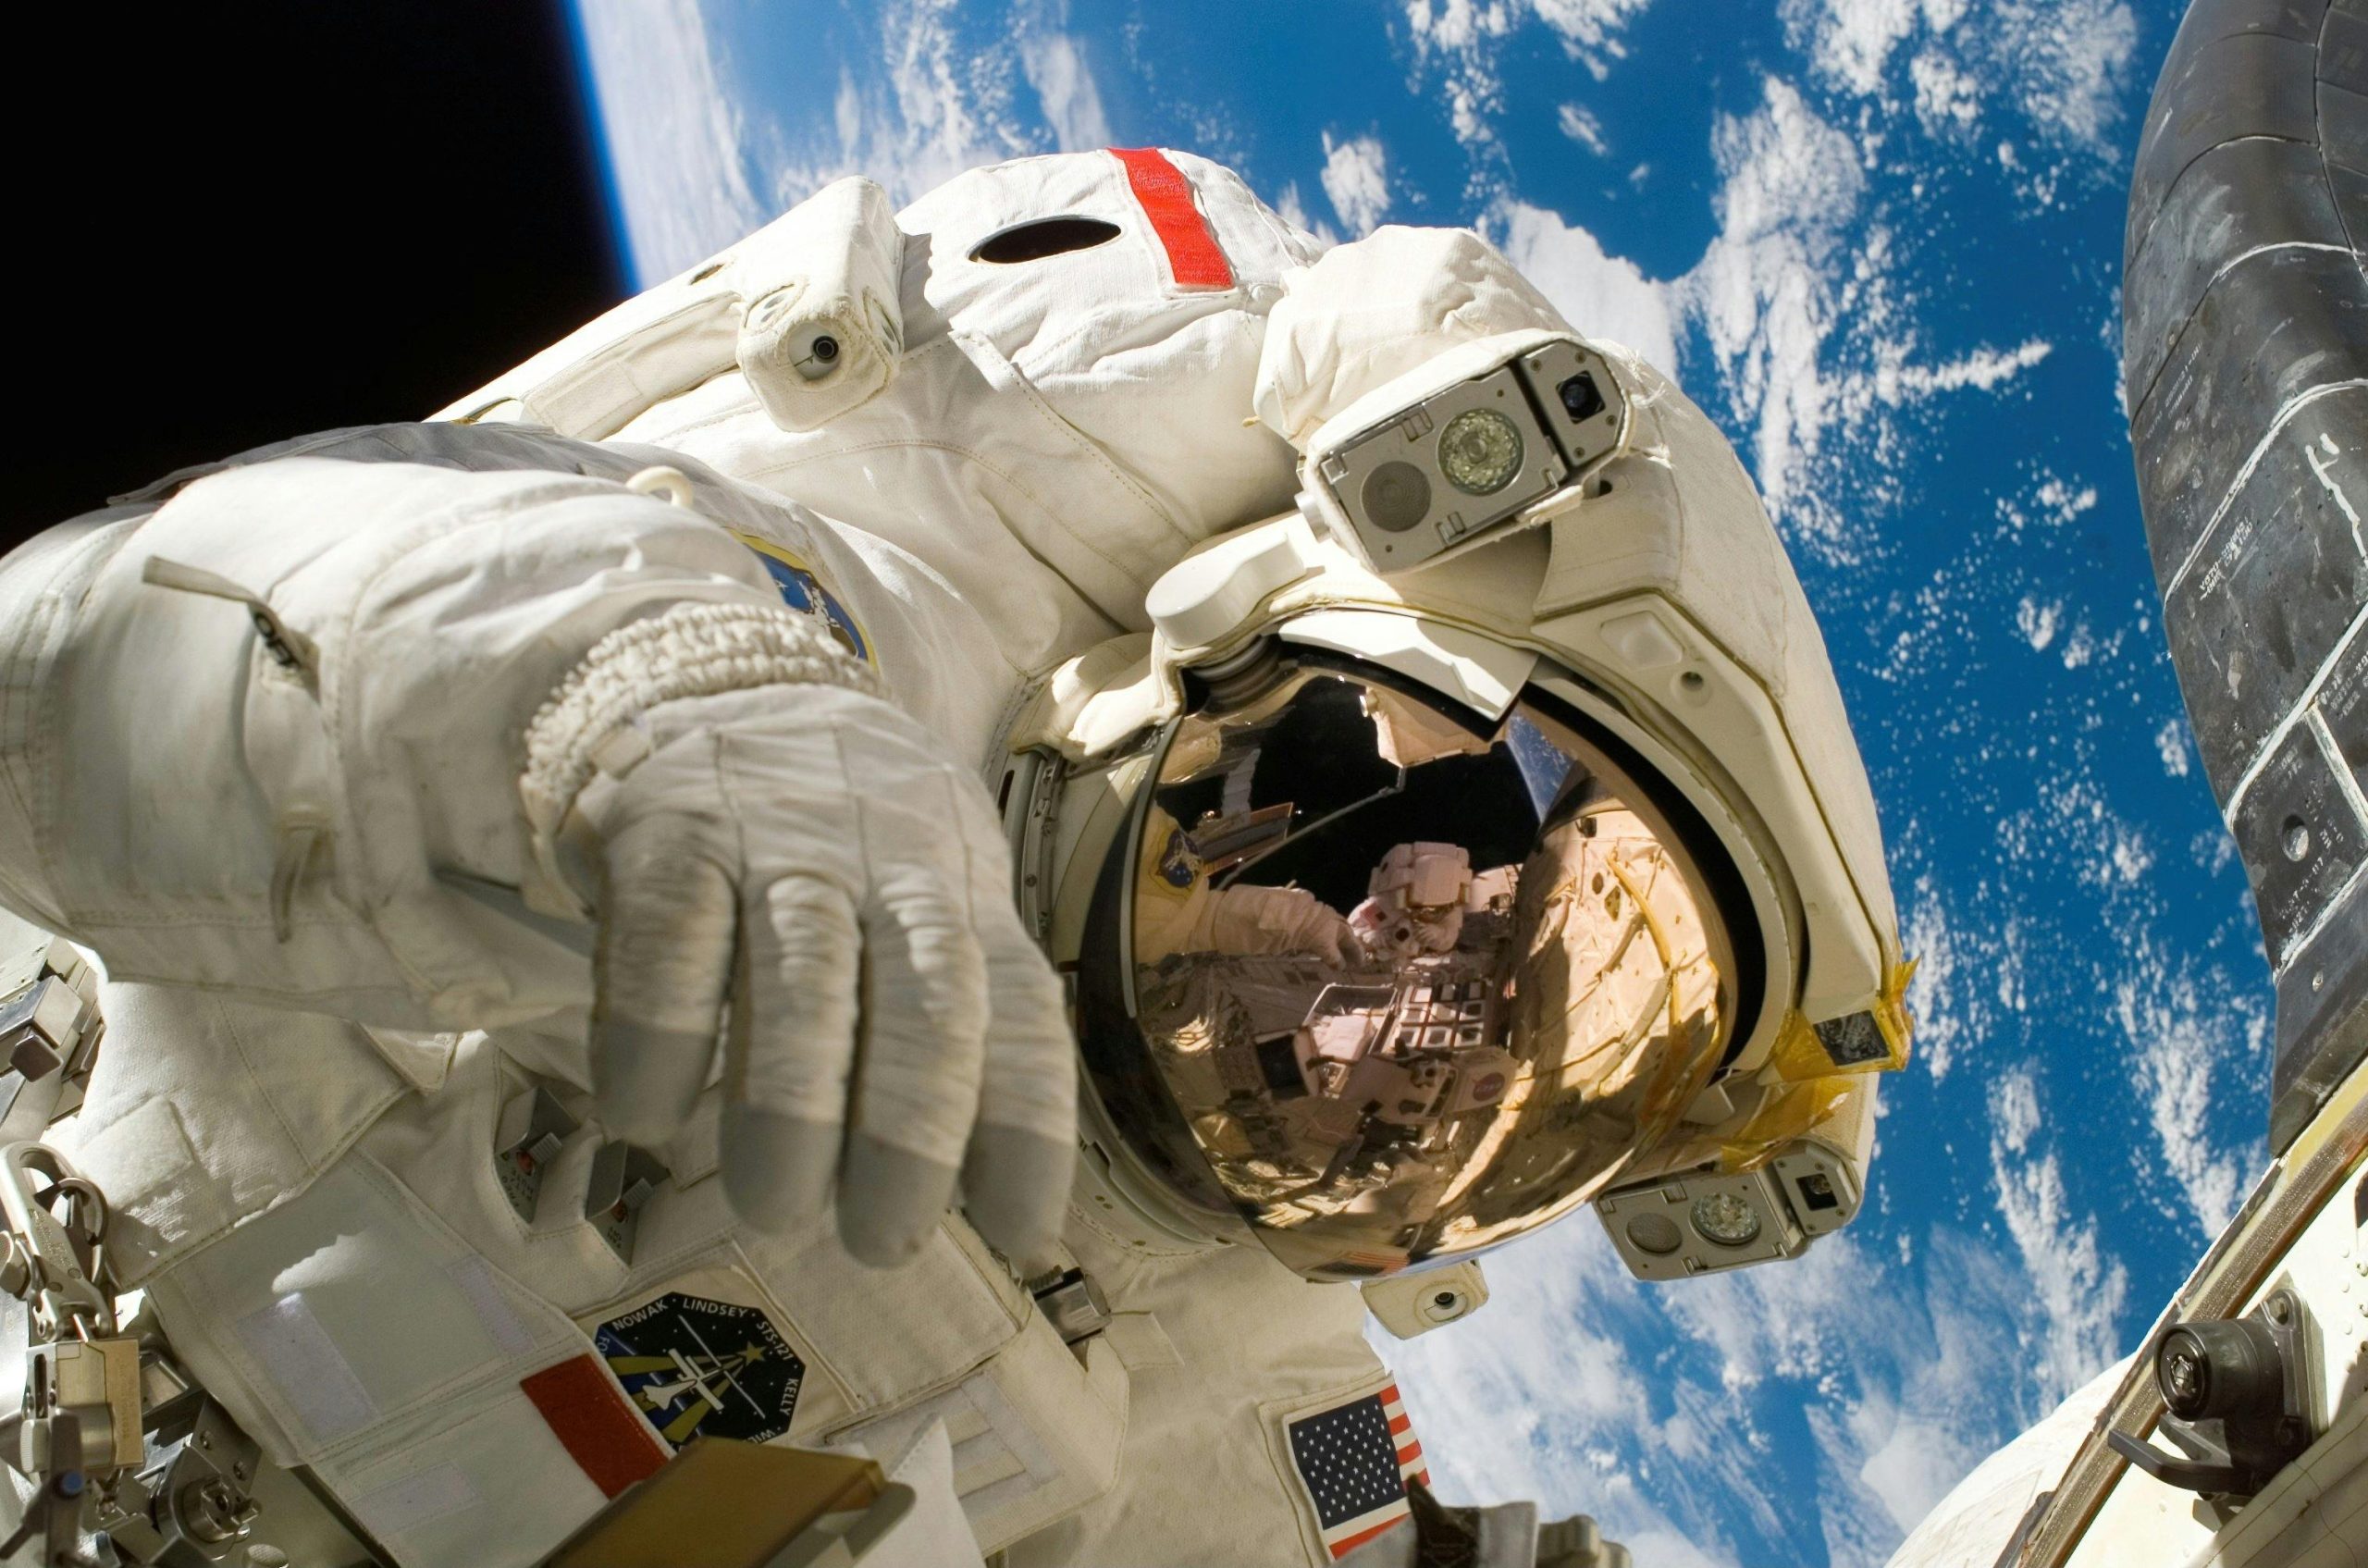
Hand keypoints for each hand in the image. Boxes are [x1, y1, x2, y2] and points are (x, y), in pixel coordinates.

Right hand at [574, 683, 1075, 1267]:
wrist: (720, 682)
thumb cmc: (844, 840)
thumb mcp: (926, 897)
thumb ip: (951, 1021)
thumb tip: (984, 1202)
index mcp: (963, 894)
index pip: (1016, 1014)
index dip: (1025, 1124)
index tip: (1021, 1232)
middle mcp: (887, 863)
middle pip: (924, 1000)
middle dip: (913, 1131)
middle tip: (885, 1240)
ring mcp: (778, 840)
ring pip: (803, 974)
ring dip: (793, 1103)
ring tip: (776, 1207)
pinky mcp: (671, 827)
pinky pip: (669, 936)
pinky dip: (661, 1032)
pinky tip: (648, 1117)